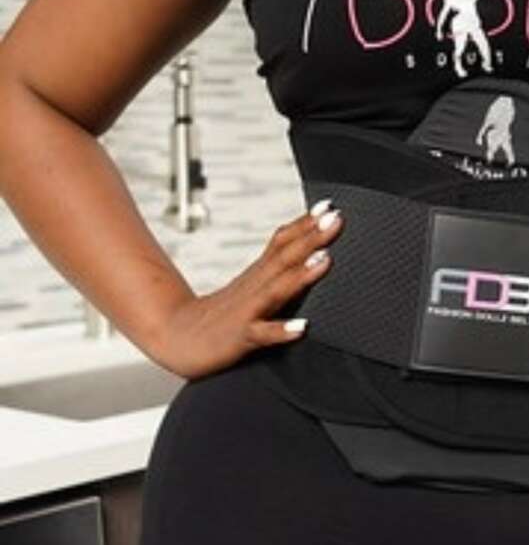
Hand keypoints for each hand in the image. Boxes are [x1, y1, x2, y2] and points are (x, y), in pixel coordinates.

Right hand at [151, 199, 343, 379]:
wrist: (177, 338)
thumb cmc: (221, 315)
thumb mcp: (250, 286)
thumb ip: (278, 269)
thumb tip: (308, 252)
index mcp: (258, 274)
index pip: (282, 242)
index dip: (305, 224)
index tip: (329, 206)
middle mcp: (254, 287)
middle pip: (284, 258)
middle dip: (311, 238)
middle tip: (335, 219)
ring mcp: (247, 311)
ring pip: (276, 290)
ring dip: (301, 274)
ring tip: (325, 259)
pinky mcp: (240, 338)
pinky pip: (262, 334)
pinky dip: (282, 330)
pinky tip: (302, 327)